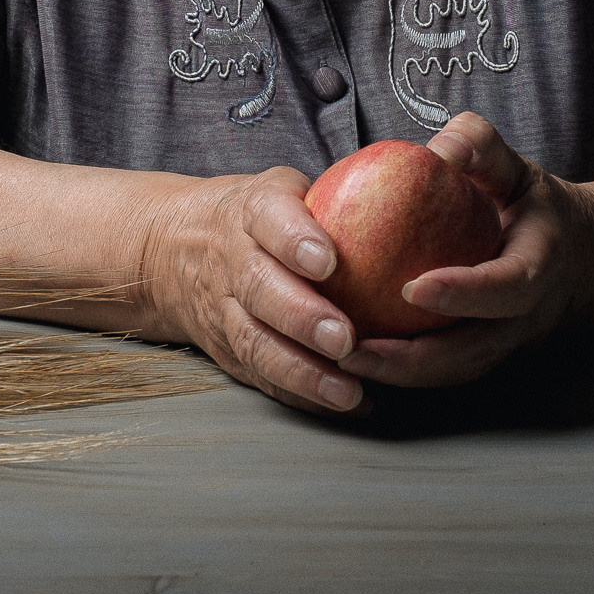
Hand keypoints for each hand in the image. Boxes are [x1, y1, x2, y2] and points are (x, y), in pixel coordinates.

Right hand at [135, 167, 369, 414]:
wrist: (174, 248)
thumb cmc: (261, 216)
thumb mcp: (285, 188)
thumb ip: (335, 194)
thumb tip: (418, 191)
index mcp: (251, 210)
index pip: (268, 218)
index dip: (295, 240)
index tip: (327, 260)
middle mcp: (232, 259)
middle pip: (259, 288)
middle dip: (301, 317)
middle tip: (344, 338)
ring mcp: (224, 309)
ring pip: (254, 341)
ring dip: (301, 371)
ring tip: (347, 392)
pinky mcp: (226, 349)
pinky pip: (259, 375)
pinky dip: (299, 395)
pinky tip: (340, 405)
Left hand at [334, 112, 593, 389]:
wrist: (583, 262)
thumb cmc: (537, 208)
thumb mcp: (516, 168)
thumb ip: (482, 148)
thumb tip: (439, 149)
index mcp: (539, 266)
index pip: (506, 287)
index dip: (463, 293)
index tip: (412, 288)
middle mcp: (523, 317)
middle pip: (472, 352)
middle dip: (413, 359)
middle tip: (353, 346)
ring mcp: (504, 344)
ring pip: (454, 372)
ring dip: (399, 375)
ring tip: (343, 360)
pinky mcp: (483, 356)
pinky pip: (442, 370)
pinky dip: (400, 373)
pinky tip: (354, 359)